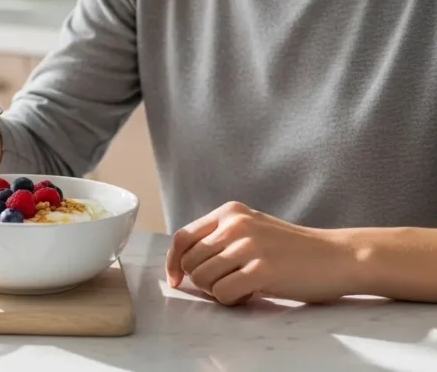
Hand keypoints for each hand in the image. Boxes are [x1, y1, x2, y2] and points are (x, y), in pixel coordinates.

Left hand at [165, 201, 354, 305]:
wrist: (339, 257)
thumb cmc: (294, 250)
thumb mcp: (252, 230)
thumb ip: (219, 239)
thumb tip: (181, 265)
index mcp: (230, 212)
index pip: (182, 237)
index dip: (173, 262)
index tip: (176, 280)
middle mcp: (236, 223)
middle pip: (190, 262)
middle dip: (202, 281)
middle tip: (229, 284)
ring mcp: (248, 245)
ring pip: (203, 279)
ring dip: (218, 291)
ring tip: (244, 287)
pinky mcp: (262, 269)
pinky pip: (223, 293)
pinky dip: (232, 301)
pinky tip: (252, 294)